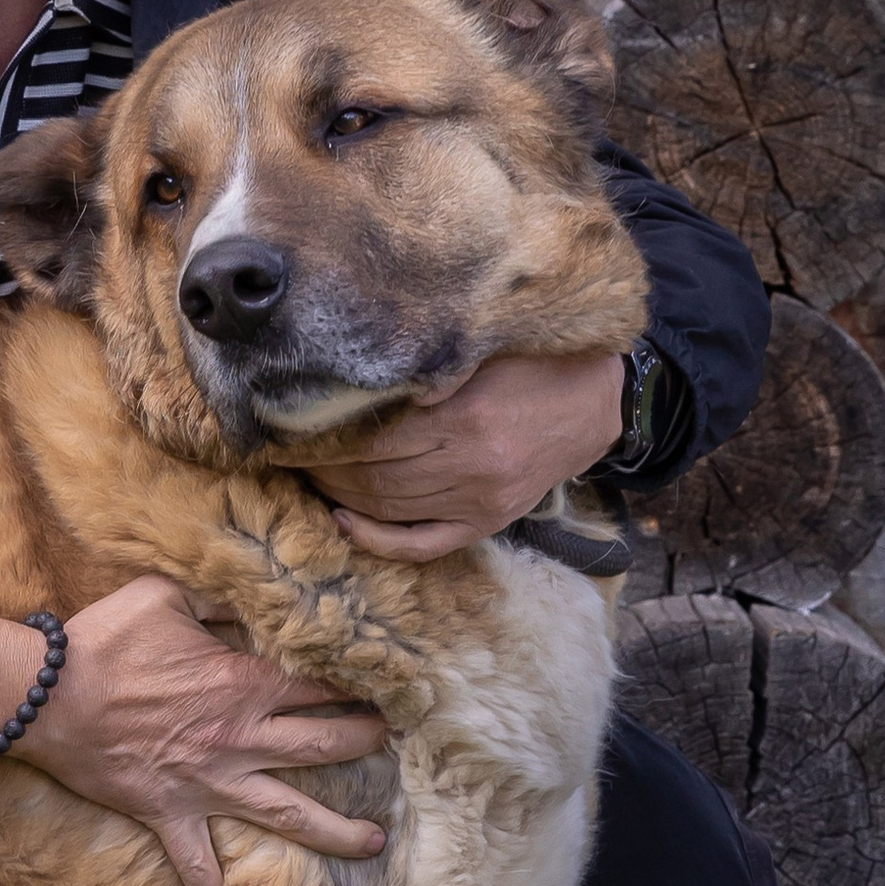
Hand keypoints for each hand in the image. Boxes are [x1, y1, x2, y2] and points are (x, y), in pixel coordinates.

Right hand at [0, 576, 389, 885]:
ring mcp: (209, 785)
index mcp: (244, 683)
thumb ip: (218, 599)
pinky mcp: (170, 815)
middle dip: (364, 742)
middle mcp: (240, 739)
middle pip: (322, 746)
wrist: (46, 696)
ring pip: (288, 812)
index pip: (317, 683)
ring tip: (374, 843)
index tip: (382, 682)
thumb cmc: (104, 641)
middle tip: (391, 742)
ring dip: (335, 830)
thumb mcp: (166, 595)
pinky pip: (196, 868)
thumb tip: (251, 600)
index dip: (354, 680)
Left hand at [300, 353, 626, 564]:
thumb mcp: (487, 342)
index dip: (323, 434)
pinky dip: (379, 540)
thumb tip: (367, 372)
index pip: (372, 436)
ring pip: (389, 507)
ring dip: (337, 496)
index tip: (286, 423)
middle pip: (372, 474)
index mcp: (465, 416)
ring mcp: (480, 501)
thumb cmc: (535, 359)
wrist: (600, 400)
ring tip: (304, 475)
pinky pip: (424, 543)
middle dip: (321, 465)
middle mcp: (471, 465)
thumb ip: (434, 358)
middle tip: (284, 450)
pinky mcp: (489, 522)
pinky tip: (344, 523)